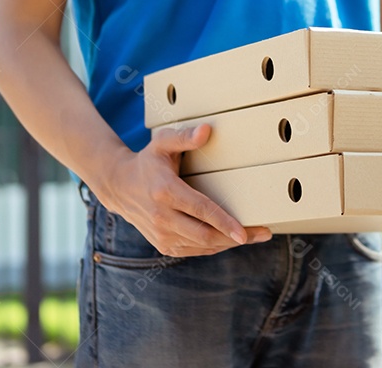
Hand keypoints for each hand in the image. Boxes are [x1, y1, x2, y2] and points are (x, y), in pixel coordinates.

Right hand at [92, 123, 271, 256]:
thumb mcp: (162, 142)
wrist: (119, 186)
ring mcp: (161, 234)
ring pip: (201, 246)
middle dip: (236, 237)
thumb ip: (184, 137)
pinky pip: (193, 250)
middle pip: (205, 234)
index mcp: (165, 192)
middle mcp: (162, 217)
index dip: (224, 222)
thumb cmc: (147, 161)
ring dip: (228, 243)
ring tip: (253, 236)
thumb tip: (207, 131)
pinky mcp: (162, 244)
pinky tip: (230, 239)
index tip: (244, 231)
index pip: (200, 211)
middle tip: (263, 233)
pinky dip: (214, 246)